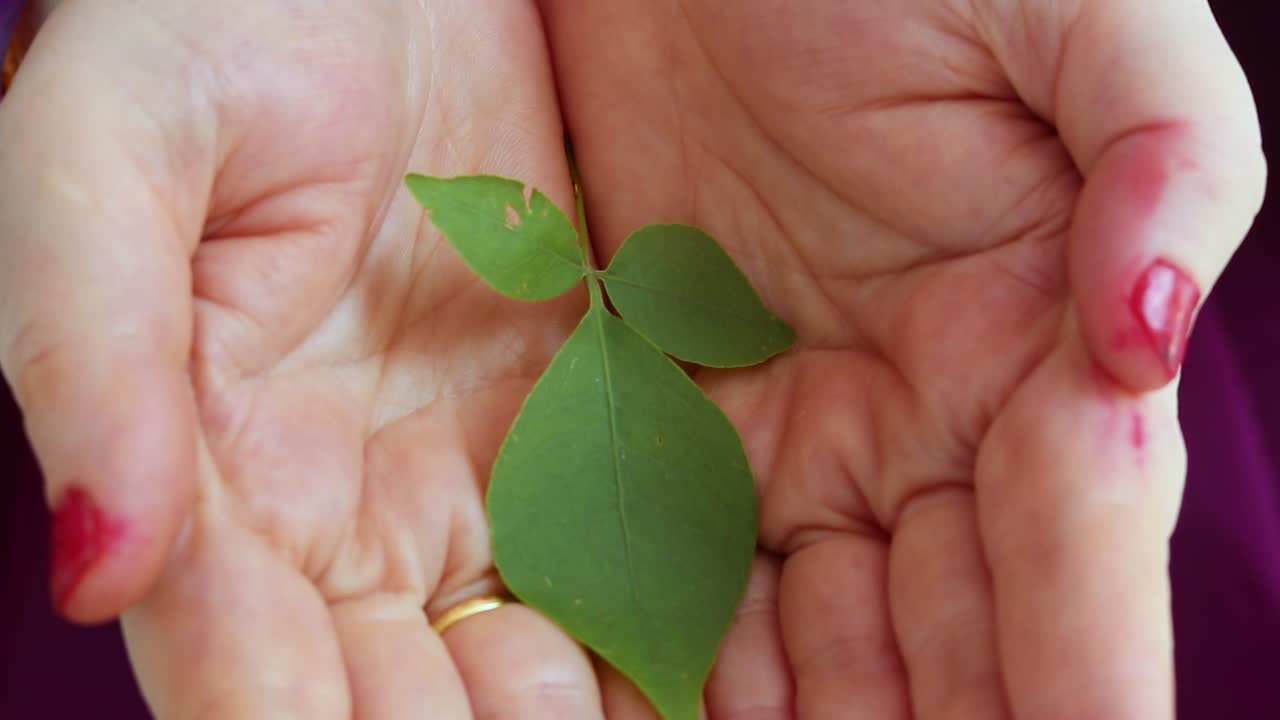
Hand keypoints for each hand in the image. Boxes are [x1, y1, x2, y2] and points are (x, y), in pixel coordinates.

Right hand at [0, 1, 611, 715]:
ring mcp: (460, 470)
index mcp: (212, 465)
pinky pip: (603, 551)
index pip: (241, 654)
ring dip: (555, 716)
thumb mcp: (111, 154)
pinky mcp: (564, 422)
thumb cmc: (216, 33)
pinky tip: (686, 676)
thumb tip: (96, 564)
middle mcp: (336, 503)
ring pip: (503, 650)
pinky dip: (641, 626)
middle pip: (383, 688)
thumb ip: (88, 348)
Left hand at [541, 0, 1265, 716]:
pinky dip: (694, 665)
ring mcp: (802, 430)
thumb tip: (1150, 323)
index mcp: (1040, 340)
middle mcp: (931, 416)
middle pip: (954, 629)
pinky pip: (694, 567)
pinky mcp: (683, 415)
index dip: (1085, 668)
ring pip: (823, 635)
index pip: (1076, 542)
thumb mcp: (1070, 19)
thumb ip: (1162, 150)